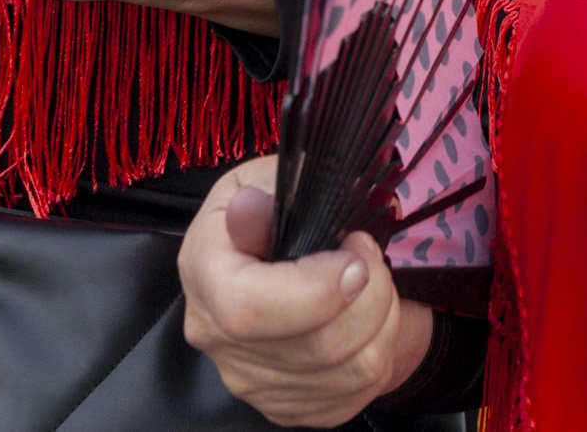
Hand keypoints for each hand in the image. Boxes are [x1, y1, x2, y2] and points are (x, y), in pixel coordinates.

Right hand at [180, 157, 431, 426]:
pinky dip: (381, 348)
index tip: (355, 259)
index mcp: (202, 270)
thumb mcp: (271, 179)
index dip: (312, 292)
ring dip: (384, 319)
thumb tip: (252, 209)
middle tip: (370, 253)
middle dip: (370, 296)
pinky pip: (358, 391)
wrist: (292, 262)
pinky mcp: (286, 407)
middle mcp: (215, 337)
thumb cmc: (278, 212)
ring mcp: (250, 381)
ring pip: (349, 370)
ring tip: (375, 280)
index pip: (245, 308)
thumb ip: (265, 192)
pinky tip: (369, 316)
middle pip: (313, 346)